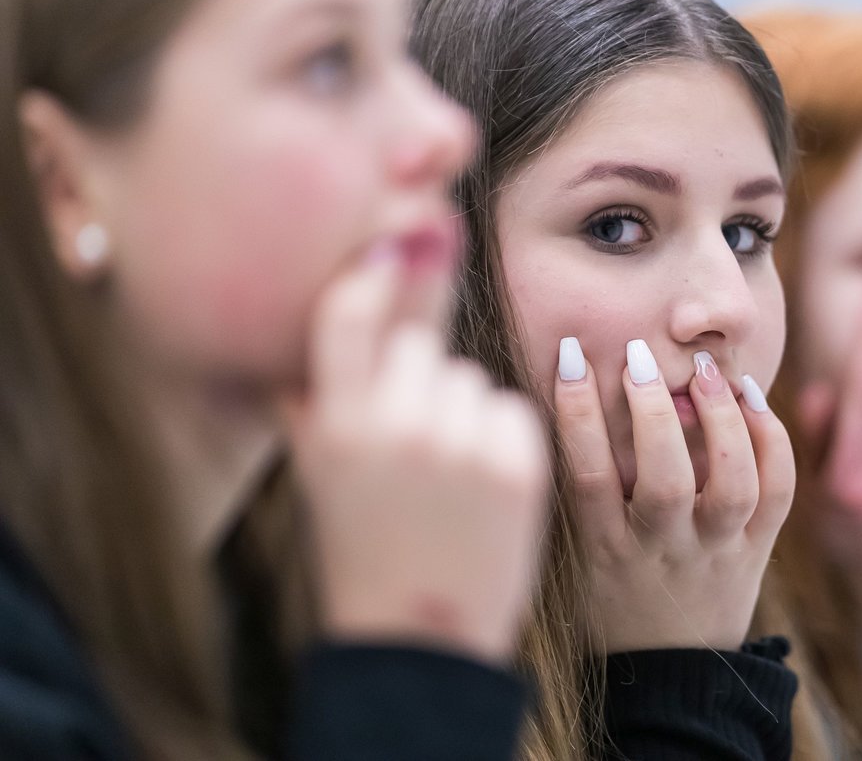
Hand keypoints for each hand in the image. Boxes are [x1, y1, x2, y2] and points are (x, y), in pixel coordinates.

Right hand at [277, 243, 550, 663]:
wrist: (418, 641)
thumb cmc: (362, 552)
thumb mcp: (319, 477)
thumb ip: (316, 398)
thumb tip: (336, 307)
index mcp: (336, 426)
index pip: (349, 314)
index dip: (371, 275)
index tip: (388, 249)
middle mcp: (396, 425)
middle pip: (419, 346)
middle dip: (415, 377)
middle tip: (411, 444)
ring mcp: (460, 443)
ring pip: (469, 378)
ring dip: (460, 411)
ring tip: (445, 480)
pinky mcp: (517, 463)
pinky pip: (511, 409)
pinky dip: (500, 438)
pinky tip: (480, 489)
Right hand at [555, 337, 793, 651]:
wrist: (674, 673)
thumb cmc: (615, 594)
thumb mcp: (581, 549)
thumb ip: (582, 484)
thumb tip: (570, 390)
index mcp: (607, 550)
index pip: (588, 478)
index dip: (576, 413)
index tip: (570, 355)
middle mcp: (664, 551)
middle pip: (665, 483)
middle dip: (652, 411)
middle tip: (639, 355)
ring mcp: (716, 550)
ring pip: (732, 486)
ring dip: (721, 419)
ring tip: (703, 370)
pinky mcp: (758, 548)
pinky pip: (778, 492)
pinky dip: (772, 439)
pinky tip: (750, 396)